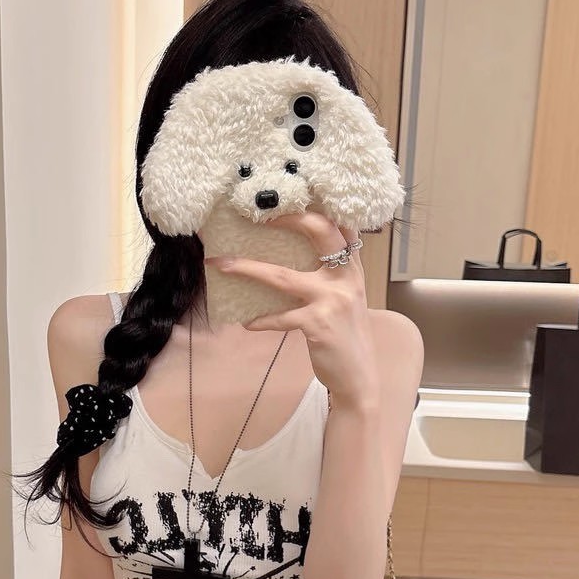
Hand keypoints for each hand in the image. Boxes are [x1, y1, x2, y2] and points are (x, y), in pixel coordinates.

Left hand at [206, 211, 378, 408]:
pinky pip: (280, 317)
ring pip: (282, 276)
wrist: (358, 377)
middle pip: (319, 231)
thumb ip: (330, 277)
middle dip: (289, 218)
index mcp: (351, 269)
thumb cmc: (346, 336)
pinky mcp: (318, 324)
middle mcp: (346, 278)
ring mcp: (332, 300)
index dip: (316, 209)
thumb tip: (289, 260)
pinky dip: (261, 320)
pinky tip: (248, 323)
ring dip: (247, 269)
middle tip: (258, 216)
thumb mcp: (346, 300)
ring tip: (220, 265)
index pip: (340, 226)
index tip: (289, 201)